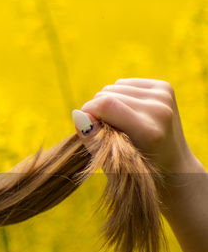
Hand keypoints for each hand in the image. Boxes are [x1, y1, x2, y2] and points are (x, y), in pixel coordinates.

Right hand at [73, 78, 196, 177]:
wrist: (174, 165)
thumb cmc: (138, 168)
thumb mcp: (111, 162)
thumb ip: (93, 140)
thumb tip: (78, 115)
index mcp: (148, 130)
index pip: (106, 104)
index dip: (88, 111)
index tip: (84, 127)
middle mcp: (159, 109)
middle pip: (108, 94)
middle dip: (97, 110)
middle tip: (105, 131)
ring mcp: (164, 95)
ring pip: (114, 87)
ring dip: (107, 103)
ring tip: (117, 124)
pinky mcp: (164, 87)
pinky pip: (124, 83)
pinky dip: (118, 96)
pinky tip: (126, 112)